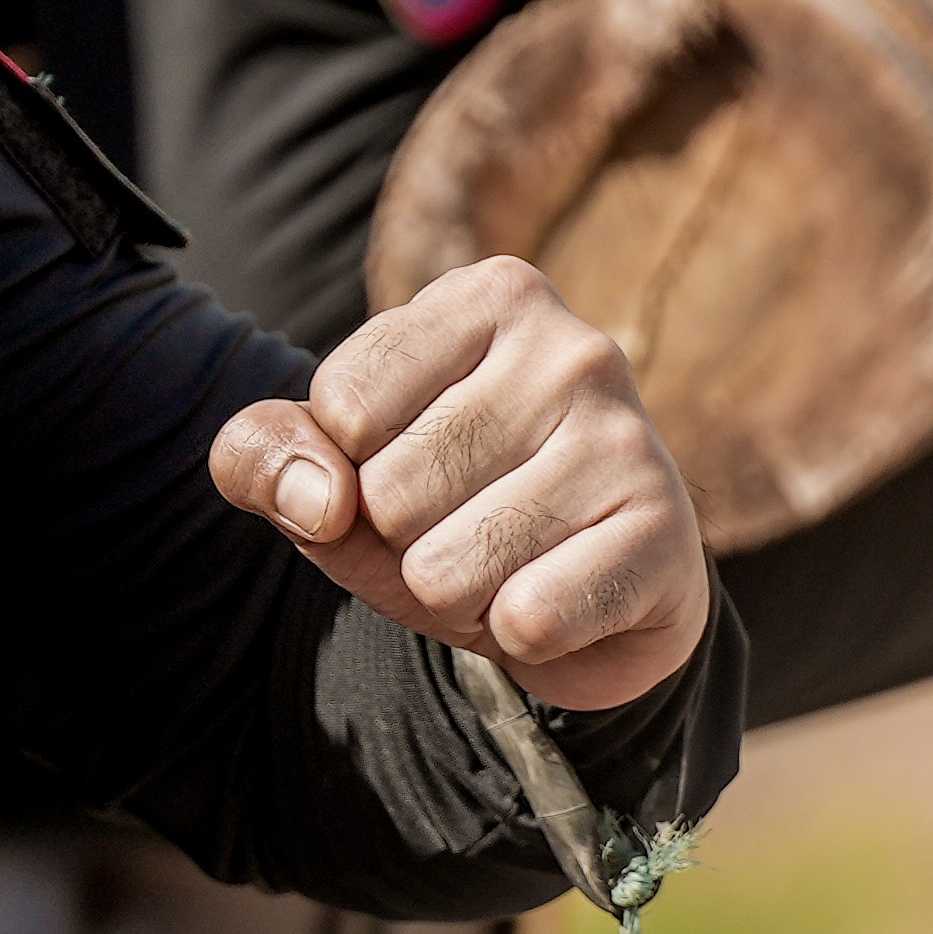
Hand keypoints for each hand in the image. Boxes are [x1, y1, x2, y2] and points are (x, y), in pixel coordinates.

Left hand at [205, 256, 715, 713]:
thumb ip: (265, 456)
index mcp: (487, 297)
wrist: (588, 605)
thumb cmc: (448, 510)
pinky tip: (563, 599)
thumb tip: (319, 500)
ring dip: (459, 596)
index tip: (415, 464)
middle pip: (390, 493)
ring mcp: (629, 438)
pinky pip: (526, 619)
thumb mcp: (333, 474)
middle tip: (470, 529)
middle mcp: (572, 348)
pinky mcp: (667, 538)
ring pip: (446, 568)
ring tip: (512, 564)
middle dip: (405, 543)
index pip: (342, 407)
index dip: (350, 472)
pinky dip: (520, 636)